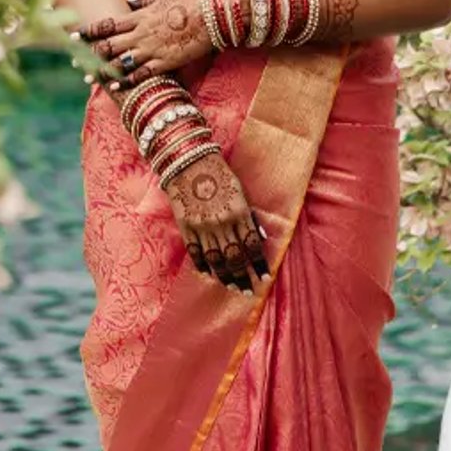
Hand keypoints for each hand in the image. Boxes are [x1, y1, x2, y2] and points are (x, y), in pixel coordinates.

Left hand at [75, 0, 212, 83]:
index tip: (73, 35)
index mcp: (140, 16)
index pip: (107, 24)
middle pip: (108, 44)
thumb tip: (128, 1)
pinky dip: (126, 81)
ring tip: (88, 78)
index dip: (88, 31)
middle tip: (73, 59)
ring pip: (120, 62)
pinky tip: (114, 87)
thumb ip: (143, 2)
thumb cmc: (190, 1)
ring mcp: (152, 49)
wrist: (213, 13)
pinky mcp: (165, 62)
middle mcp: (141, 33)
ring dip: (102, 70)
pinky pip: (141, 74)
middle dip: (90, 53)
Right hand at [163, 154, 267, 291]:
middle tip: (248, 290)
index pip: (252, 246)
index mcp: (239, 212)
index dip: (259, 265)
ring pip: (216, 260)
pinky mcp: (186, 226)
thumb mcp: (240, 191)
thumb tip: (261, 238)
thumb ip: (250, 216)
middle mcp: (222, 223)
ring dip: (225, 276)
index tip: (264, 278)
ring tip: (232, 286)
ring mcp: (202, 226)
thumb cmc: (218, 173)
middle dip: (243, 277)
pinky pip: (195, 252)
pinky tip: (209, 274)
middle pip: (234, 258)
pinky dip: (202, 266)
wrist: (188, 161)